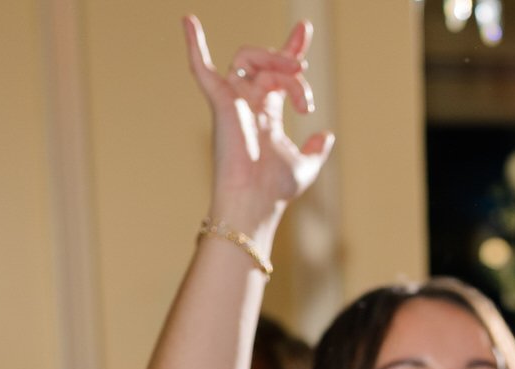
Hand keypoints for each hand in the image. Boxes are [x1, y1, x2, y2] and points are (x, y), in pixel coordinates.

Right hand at [184, 15, 330, 228]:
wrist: (254, 201)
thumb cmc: (274, 190)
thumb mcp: (305, 166)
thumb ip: (315, 150)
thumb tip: (326, 135)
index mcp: (265, 113)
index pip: (278, 73)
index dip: (292, 50)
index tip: (305, 30)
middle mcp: (247, 103)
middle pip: (270, 64)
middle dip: (292, 67)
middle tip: (306, 88)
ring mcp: (232, 101)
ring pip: (250, 58)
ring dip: (276, 60)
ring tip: (298, 77)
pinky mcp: (220, 102)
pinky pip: (202, 69)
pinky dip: (194, 45)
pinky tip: (188, 20)